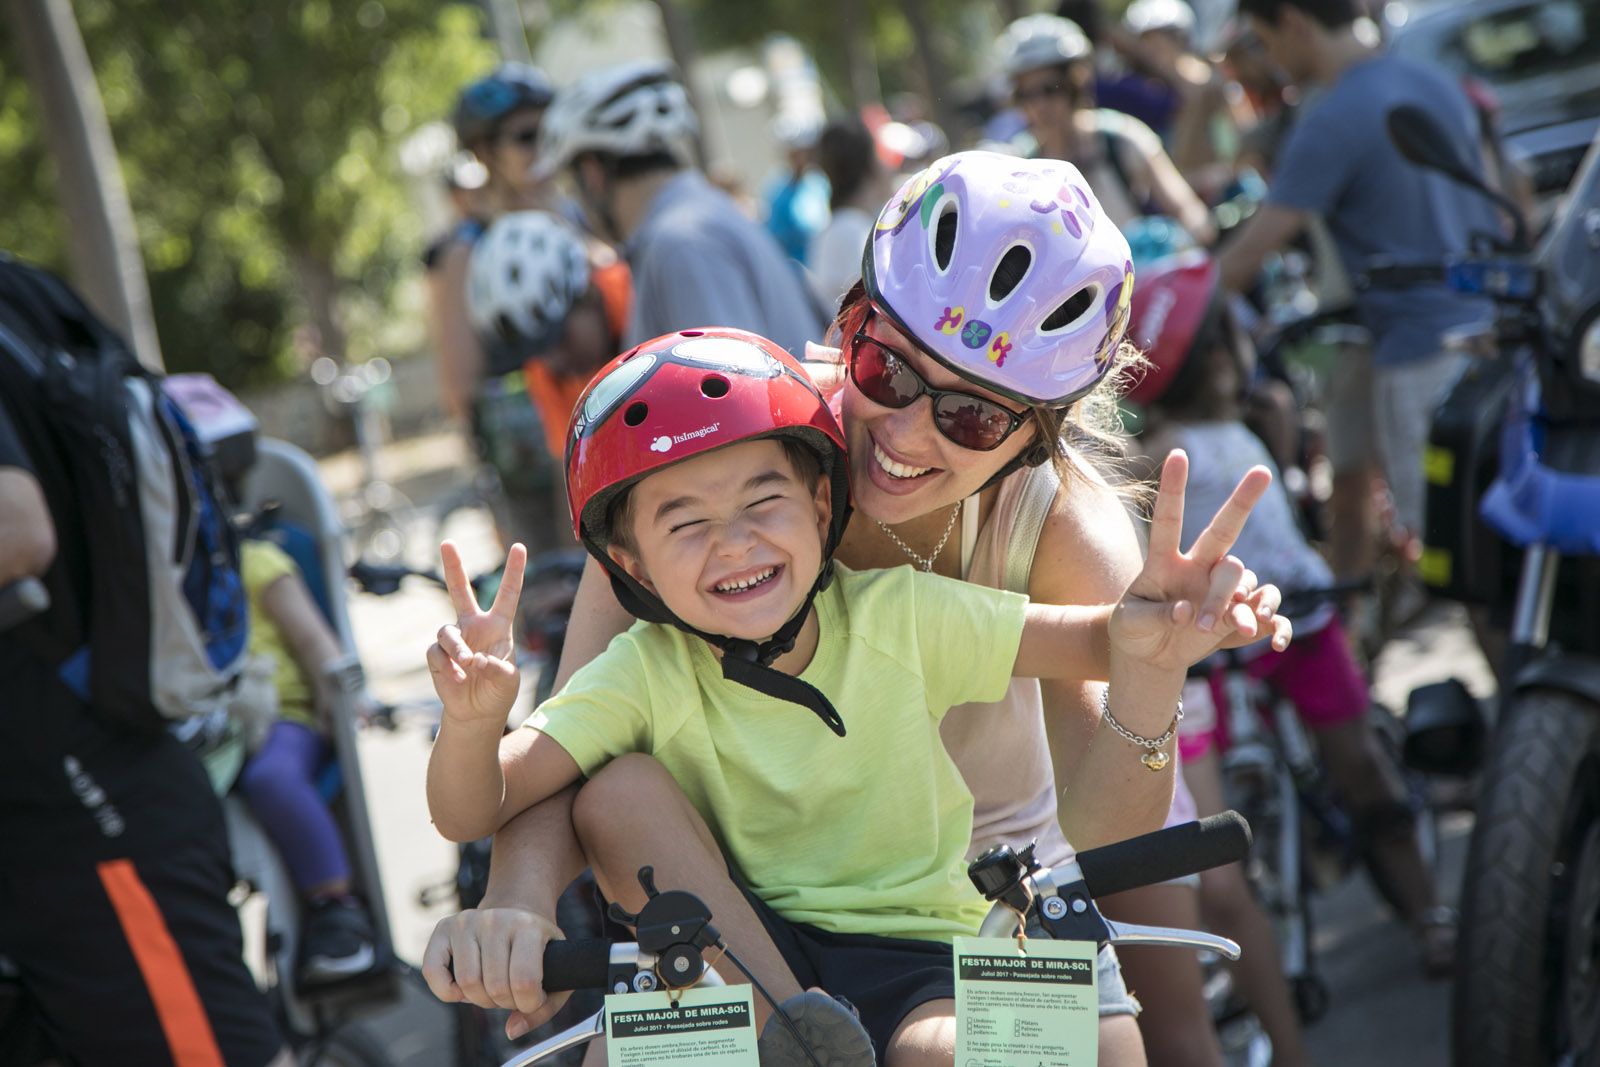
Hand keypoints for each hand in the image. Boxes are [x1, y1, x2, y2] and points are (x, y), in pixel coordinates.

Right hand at [422, 906, 571, 1039]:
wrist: (519, 908)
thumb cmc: (538, 946)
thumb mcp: (557, 972)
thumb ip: (543, 1009)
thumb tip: (512, 1030)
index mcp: (528, 926)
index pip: (524, 981)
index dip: (529, 1003)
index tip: (532, 998)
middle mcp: (496, 919)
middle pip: (494, 987)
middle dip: (504, 1002)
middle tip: (511, 992)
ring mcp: (468, 921)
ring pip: (467, 984)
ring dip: (480, 999)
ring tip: (492, 986)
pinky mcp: (444, 927)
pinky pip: (433, 972)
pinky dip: (447, 991)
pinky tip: (464, 987)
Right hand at [426, 541, 526, 726]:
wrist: (477, 713)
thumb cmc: (498, 692)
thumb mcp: (509, 682)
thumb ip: (499, 670)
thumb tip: (477, 660)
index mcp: (498, 626)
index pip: (508, 594)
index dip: (514, 571)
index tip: (520, 546)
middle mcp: (474, 627)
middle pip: (460, 590)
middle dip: (453, 566)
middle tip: (446, 542)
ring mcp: (454, 640)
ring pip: (447, 631)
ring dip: (456, 648)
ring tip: (467, 664)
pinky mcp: (437, 656)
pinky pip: (436, 653)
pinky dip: (447, 666)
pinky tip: (457, 678)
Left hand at [1111, 450, 1292, 672]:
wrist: (1151, 656)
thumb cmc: (1134, 630)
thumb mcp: (1129, 624)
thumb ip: (1154, 616)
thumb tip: (1186, 612)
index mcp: (1165, 562)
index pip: (1169, 521)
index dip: (1173, 488)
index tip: (1178, 453)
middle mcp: (1198, 567)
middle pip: (1224, 530)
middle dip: (1243, 500)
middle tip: (1262, 471)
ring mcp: (1221, 589)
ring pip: (1239, 579)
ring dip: (1230, 604)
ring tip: (1208, 630)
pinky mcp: (1241, 614)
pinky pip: (1269, 612)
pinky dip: (1275, 627)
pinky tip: (1273, 643)